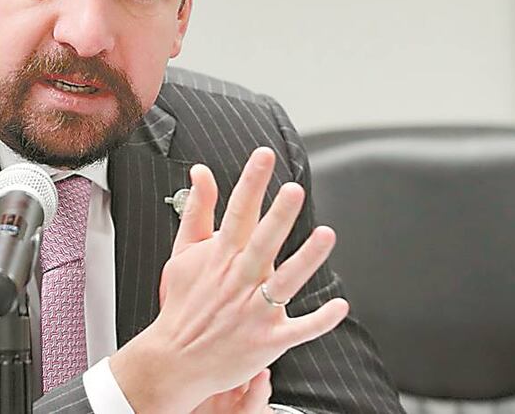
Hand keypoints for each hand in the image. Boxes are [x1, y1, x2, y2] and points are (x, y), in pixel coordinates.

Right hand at [109, 147, 348, 413]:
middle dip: (278, 216)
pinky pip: (298, 329)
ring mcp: (253, 311)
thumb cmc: (183, 302)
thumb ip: (197, 210)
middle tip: (293, 190)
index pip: (237, 211)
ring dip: (306, 259)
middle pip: (262, 243)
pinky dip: (319, 320)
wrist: (174, 358)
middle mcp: (238, 280)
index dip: (251, 182)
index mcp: (219, 256)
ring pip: (284, 282)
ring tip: (326, 235)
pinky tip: (339, 305)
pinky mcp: (267, 340)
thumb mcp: (183, 252)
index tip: (264, 156)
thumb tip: (201, 171)